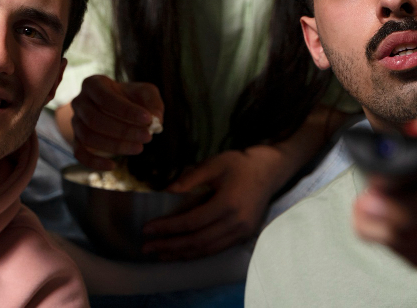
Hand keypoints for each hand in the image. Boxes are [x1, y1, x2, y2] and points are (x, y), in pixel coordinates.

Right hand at [70, 75, 163, 170]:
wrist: (116, 107)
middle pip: (95, 119)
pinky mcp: (76, 139)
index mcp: (94, 84)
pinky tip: (113, 166)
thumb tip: (155, 119)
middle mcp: (80, 101)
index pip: (105, 98)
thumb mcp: (145, 92)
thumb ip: (153, 102)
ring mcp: (76, 121)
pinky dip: (94, 162)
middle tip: (147, 136)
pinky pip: (79, 153)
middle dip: (123, 131)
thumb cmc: (131, 97)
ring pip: (88, 137)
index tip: (148, 119)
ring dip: (114, 146)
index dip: (126, 110)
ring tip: (139, 148)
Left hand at [140, 148, 284, 259]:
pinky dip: (197, 253)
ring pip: (206, 250)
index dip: (168, 227)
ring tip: (160, 254)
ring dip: (181, 254)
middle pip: (197, 240)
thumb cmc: (240, 164)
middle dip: (169, 245)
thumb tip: (166, 192)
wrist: (269, 171)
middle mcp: (236, 223)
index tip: (147, 229)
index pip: (191, 222)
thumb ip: (191, 178)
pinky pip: (216, 249)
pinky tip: (182, 253)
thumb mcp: (214, 164)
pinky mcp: (244, 237)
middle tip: (146, 247)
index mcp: (227, 204)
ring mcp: (241, 233)